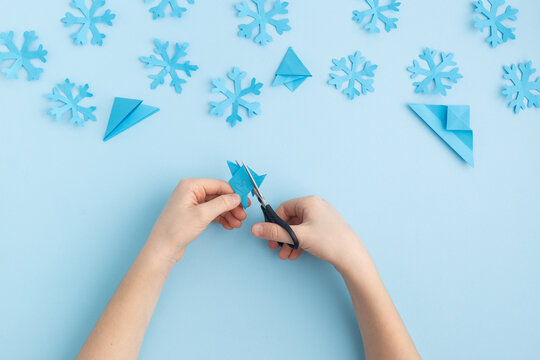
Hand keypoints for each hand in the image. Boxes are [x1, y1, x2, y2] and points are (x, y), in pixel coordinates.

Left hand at [148, 178, 245, 261]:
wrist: (163, 248)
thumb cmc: (175, 230)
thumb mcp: (203, 215)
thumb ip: (222, 204)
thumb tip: (236, 197)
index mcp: (190, 185)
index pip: (219, 185)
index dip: (234, 194)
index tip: (245, 202)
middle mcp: (190, 191)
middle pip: (218, 194)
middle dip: (232, 206)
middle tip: (242, 215)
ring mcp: (191, 202)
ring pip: (216, 204)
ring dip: (228, 213)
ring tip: (237, 223)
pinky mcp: (192, 213)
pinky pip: (211, 211)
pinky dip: (220, 217)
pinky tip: (228, 224)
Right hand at [251, 196, 367, 267]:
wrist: (352, 256)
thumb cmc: (328, 241)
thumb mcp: (298, 236)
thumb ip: (275, 233)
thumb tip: (256, 229)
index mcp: (309, 202)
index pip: (284, 208)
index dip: (275, 223)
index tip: (271, 236)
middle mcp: (316, 206)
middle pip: (291, 219)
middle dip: (282, 236)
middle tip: (276, 247)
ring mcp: (323, 217)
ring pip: (299, 228)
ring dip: (290, 242)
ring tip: (286, 254)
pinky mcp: (327, 228)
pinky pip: (307, 232)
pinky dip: (300, 243)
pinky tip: (296, 254)